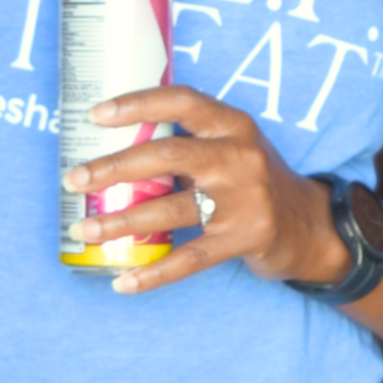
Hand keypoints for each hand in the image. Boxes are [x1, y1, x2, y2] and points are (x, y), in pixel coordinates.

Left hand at [62, 88, 352, 297]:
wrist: (309, 226)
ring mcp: (245, 198)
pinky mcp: (245, 238)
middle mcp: (240, 156)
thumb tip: (116, 145)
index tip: (95, 114)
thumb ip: (190, 142)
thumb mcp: (234, 147)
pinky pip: (190, 258)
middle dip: (113, 168)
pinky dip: (153, 273)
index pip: (182, 102)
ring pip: (170, 210)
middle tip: (74, 179)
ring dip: (121, 222)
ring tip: (85, 228)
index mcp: (233, 125)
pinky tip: (123, 281)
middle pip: (167, 156)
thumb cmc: (254, 181)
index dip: (137, 104)